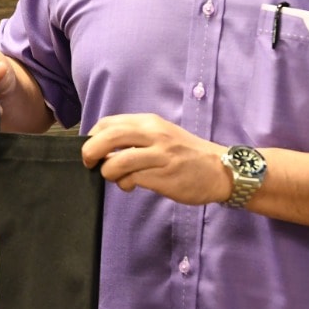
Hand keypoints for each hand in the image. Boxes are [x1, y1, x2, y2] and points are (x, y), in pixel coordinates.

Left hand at [81, 114, 227, 204]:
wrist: (219, 170)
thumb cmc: (186, 154)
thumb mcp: (161, 135)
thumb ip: (135, 137)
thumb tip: (103, 147)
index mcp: (150, 122)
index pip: (109, 122)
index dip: (93, 135)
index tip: (90, 148)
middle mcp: (154, 135)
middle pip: (109, 137)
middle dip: (91, 151)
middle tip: (89, 162)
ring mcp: (159, 155)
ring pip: (117, 162)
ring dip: (108, 172)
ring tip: (115, 177)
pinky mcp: (164, 176)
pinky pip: (132, 179)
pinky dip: (124, 184)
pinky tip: (131, 185)